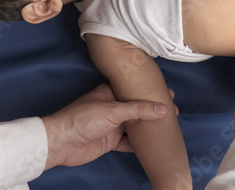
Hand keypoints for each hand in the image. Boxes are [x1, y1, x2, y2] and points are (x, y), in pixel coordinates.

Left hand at [42, 84, 172, 169]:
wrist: (61, 143)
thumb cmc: (81, 119)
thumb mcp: (113, 110)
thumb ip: (138, 110)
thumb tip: (162, 109)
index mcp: (111, 93)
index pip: (135, 90)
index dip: (151, 92)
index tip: (169, 95)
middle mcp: (113, 107)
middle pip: (138, 109)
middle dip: (154, 111)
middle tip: (174, 112)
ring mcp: (112, 125)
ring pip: (135, 125)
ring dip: (148, 127)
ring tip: (167, 128)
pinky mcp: (110, 140)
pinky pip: (129, 142)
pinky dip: (140, 143)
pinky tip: (152, 144)